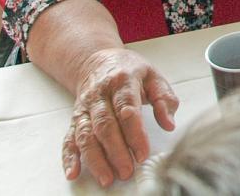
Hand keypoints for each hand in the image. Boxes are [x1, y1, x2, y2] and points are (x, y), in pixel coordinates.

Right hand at [62, 48, 177, 186]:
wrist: (98, 61)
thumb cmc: (130, 72)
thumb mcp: (153, 76)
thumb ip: (164, 99)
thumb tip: (169, 123)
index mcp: (123, 82)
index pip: (127, 109)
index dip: (134, 133)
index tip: (142, 153)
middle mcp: (100, 95)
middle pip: (105, 125)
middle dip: (115, 151)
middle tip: (127, 171)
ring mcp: (85, 107)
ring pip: (86, 134)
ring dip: (95, 158)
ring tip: (107, 177)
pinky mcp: (75, 118)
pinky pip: (70, 138)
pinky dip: (69, 156)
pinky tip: (73, 172)